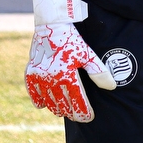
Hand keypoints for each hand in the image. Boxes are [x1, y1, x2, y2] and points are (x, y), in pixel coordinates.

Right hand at [25, 0, 115, 122]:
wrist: (51, 24)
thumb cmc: (72, 39)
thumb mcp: (88, 54)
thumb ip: (99, 71)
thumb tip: (112, 86)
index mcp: (67, 75)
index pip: (77, 101)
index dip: (84, 111)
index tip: (89, 117)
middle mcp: (51, 79)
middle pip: (62, 104)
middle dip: (72, 112)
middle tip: (79, 116)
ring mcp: (39, 77)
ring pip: (48, 102)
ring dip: (57, 108)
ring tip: (65, 111)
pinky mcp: (30, 73)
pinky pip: (33, 93)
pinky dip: (39, 100)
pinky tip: (44, 105)